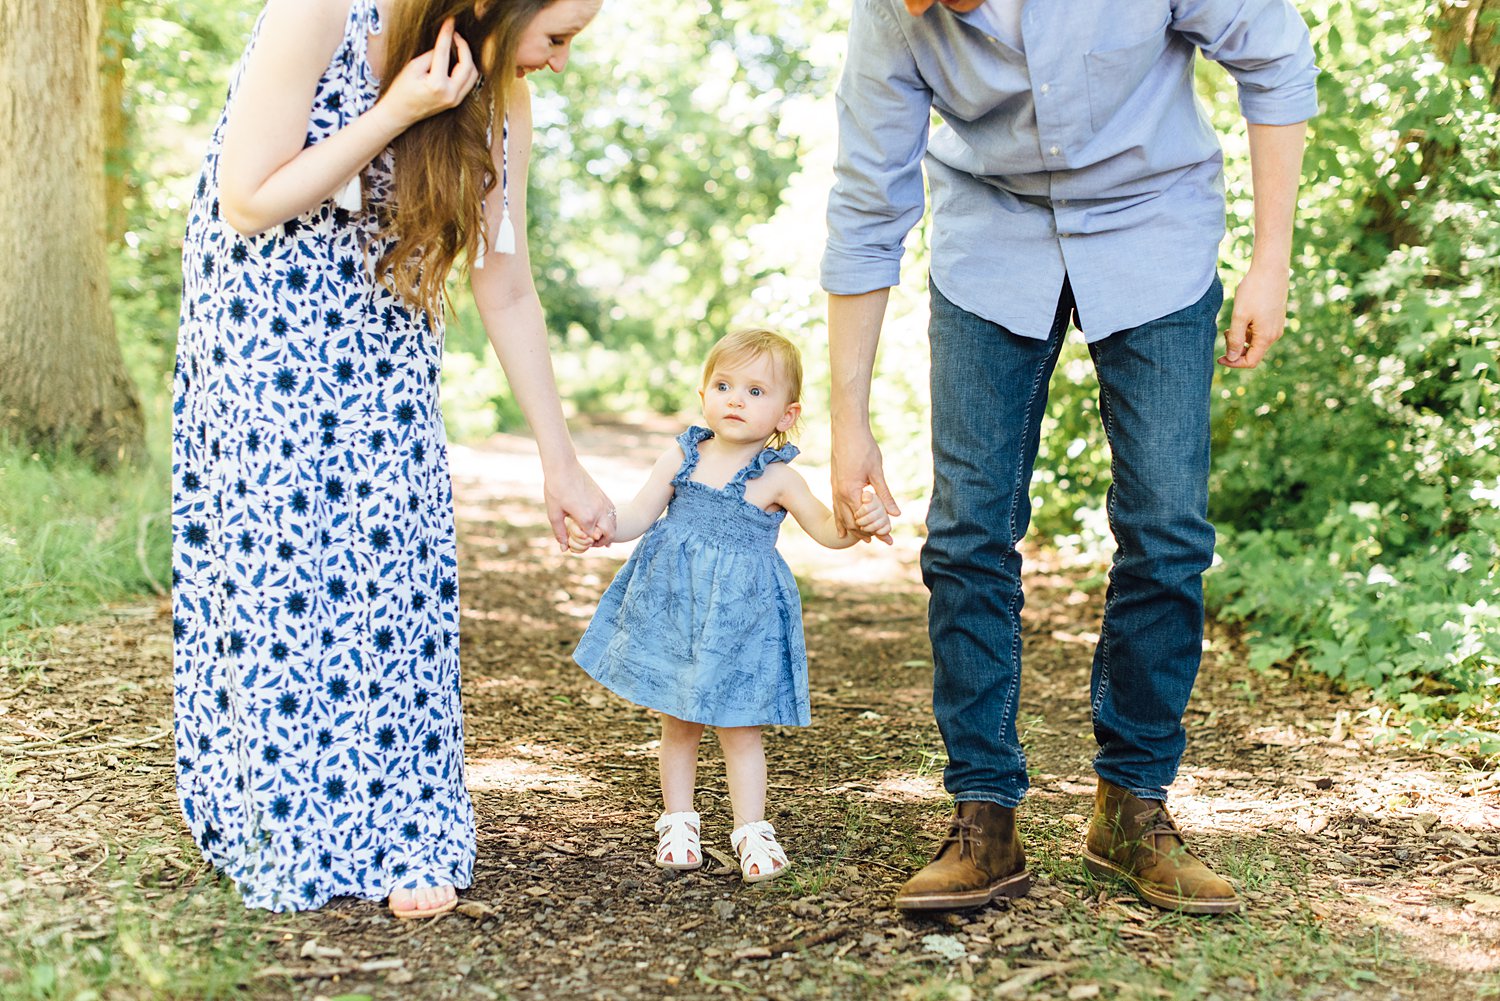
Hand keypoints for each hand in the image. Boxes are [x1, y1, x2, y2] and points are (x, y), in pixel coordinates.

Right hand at [377, 17, 479, 129]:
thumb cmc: (402, 90)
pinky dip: (467, 69)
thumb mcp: (413, 68)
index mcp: (437, 85)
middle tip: (455, 34)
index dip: (447, 35)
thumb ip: (431, 56)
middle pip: (467, 65)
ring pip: (472, 75)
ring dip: (468, 58)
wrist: (400, 113)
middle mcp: (450, 94)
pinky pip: (469, 83)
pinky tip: (459, 59)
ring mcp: (455, 100)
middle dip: (463, 46)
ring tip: (457, 45)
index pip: (444, 53)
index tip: (449, 23)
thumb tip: (445, 46)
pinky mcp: (456, 102)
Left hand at [544, 460, 613, 550]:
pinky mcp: (604, 496)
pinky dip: (611, 521)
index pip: (592, 539)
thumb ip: (560, 533)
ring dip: (608, 532)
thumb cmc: (556, 489)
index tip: (578, 545)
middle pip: (610, 534)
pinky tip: (602, 523)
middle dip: (602, 542)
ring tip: (598, 535)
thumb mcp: (554, 514)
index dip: (586, 545)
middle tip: (593, 544)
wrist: (563, 466)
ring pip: (614, 524)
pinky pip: (613, 513)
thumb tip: (564, 548)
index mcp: (587, 518)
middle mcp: (599, 511)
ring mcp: (604, 503)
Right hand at [831, 422, 899, 542]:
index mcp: (851, 492)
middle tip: (881, 542)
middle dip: (866, 534)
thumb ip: (885, 495)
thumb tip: (895, 514)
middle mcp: (839, 494)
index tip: (888, 538)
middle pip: (852, 523)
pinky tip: (844, 527)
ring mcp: (834, 489)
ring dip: (853, 529)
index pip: (864, 520)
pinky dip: (841, 520)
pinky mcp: (834, 484)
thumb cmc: (864, 447)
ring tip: (866, 539)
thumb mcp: (877, 472)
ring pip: (842, 517)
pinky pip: (836, 508)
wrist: (846, 429)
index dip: (877, 531)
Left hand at [1220, 262, 1289, 368]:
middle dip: (1236, 348)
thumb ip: (1235, 339)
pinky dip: (1249, 329)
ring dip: (1242, 338)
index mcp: (1266, 337)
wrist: (1271, 269)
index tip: (1219, 357)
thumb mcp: (1239, 316)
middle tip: (1224, 332)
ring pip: (1256, 341)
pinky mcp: (1276, 317)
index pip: (1250, 361)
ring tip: (1232, 322)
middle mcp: (1275, 334)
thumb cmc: (1254, 291)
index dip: (1233, 363)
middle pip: (1253, 352)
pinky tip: (1242, 315)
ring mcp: (1277, 326)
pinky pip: (1260, 331)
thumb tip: (1232, 358)